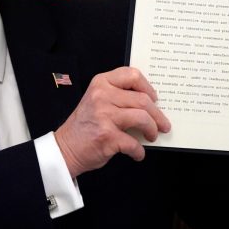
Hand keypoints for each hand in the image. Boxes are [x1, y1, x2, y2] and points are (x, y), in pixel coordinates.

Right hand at [54, 67, 170, 177]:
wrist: (65, 148)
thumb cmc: (85, 125)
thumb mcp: (97, 100)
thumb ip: (118, 96)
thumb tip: (150, 103)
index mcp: (101, 83)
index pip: (132, 75)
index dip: (148, 87)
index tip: (154, 98)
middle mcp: (102, 96)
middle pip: (143, 100)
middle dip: (158, 115)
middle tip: (163, 124)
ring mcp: (104, 115)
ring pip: (142, 118)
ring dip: (152, 129)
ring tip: (152, 136)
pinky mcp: (107, 136)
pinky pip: (134, 143)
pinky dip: (139, 151)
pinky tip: (137, 153)